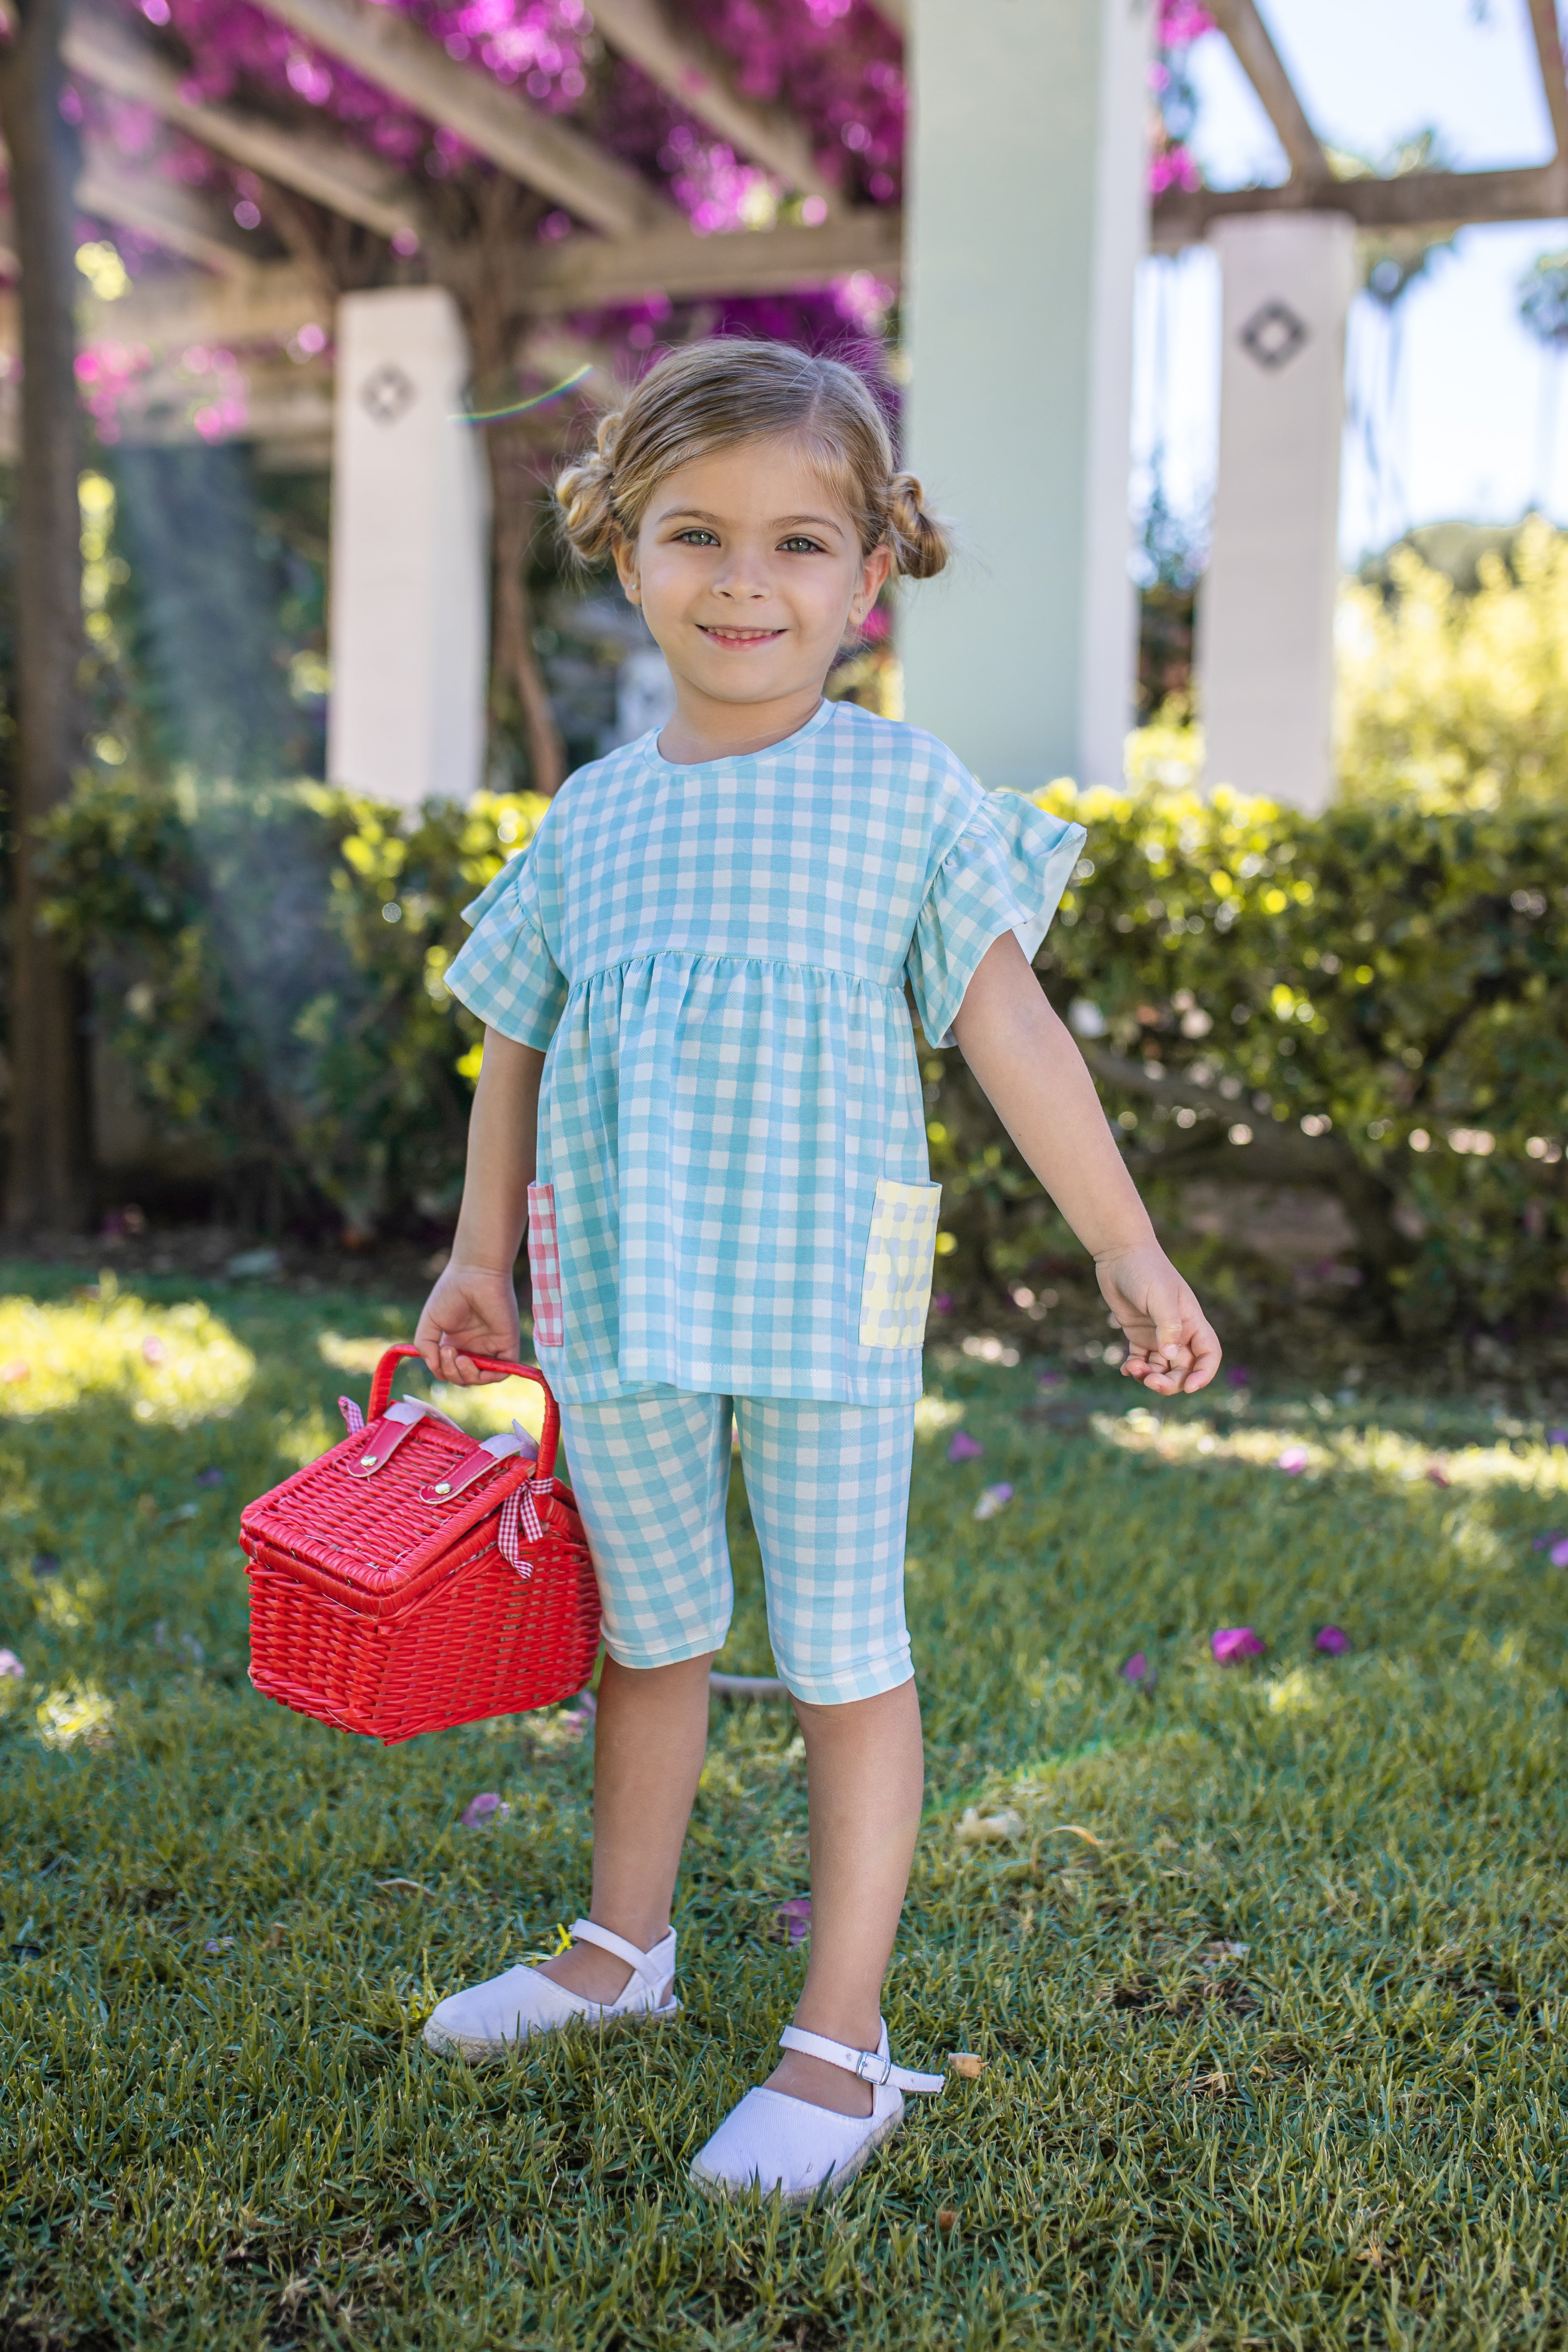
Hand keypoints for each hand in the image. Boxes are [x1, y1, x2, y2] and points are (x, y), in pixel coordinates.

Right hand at [414, 1260, 520, 1385]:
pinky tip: (476, 1365)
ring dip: (467, 1376)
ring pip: (480, 1378)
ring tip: (460, 1358)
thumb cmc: (451, 1293)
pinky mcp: (507, 1345)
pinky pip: (502, 1372)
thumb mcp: (430, 1322)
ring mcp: (490, 1347)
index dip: (442, 1370)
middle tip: (449, 1351)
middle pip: (463, 1378)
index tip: (438, 1351)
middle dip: (452, 1373)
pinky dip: (490, 1377)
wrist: (475, 1274)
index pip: (449, 1371)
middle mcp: (473, 1348)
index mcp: (455, 1343)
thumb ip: (426, 1346)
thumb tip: (434, 1367)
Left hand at [1095, 1244, 1220, 1395]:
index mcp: (1192, 1322)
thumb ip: (1167, 1326)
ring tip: (1132, 1369)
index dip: (1204, 1374)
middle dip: (1170, 1382)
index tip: (1189, 1387)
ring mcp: (1158, 1335)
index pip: (1209, 1354)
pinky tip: (1125, 1368)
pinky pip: (1141, 1361)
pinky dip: (1135, 1369)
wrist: (1119, 1254)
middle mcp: (1178, 1332)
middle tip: (1150, 1382)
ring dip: (1149, 1376)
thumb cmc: (1145, 1270)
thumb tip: (1171, 1357)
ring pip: (1161, 1368)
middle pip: (1183, 1369)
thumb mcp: (1160, 1296)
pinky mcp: (1138, 1335)